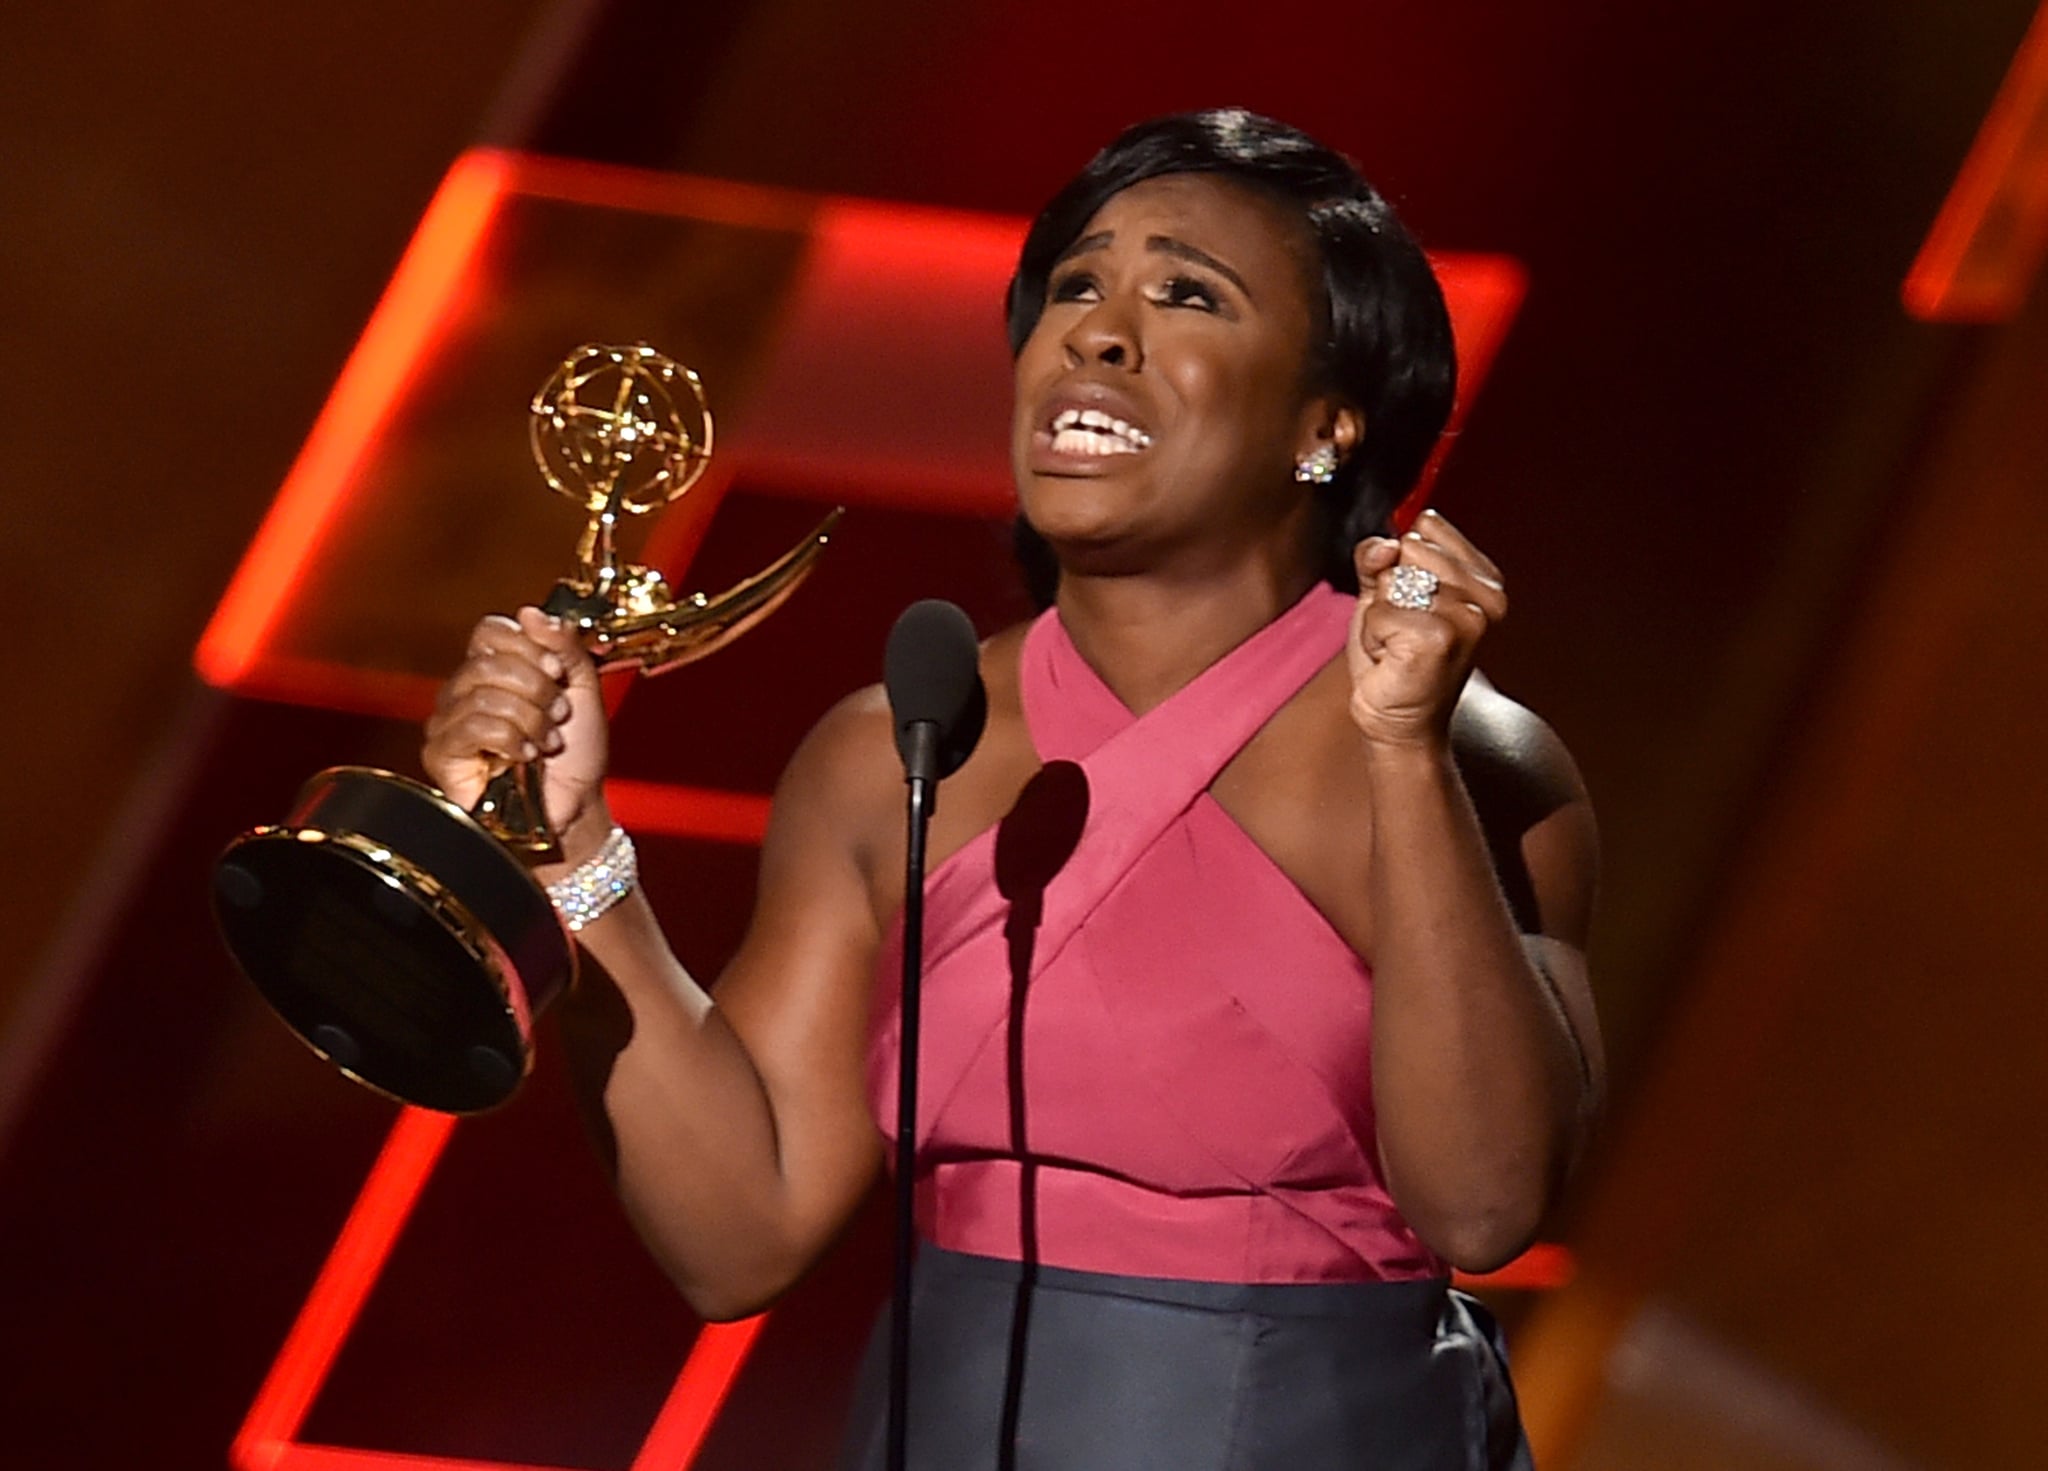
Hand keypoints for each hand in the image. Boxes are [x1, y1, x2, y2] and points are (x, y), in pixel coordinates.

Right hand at [422, 606, 609, 851]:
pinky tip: (525, 756)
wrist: (575, 808)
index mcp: (498, 669)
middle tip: (559, 714)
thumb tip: (530, 611)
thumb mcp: (585, 692)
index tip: (558, 670)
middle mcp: (466, 691)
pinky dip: (508, 738)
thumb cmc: (577, 755)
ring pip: (481, 693)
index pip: (491, 630)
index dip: (527, 645)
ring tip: (547, 742)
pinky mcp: (442, 756)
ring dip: (529, 718)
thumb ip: (566, 647)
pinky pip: (469, 726)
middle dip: (535, 687)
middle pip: (485, 661)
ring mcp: (449, 723)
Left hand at [1346, 509, 1507, 750]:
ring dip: (1379, 618)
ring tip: (1398, 646)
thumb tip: (1386, 545)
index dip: (1400, 562)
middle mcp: (1486, 595)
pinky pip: (1379, 612)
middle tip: (1402, 632)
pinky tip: (1394, 660)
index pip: (1426, 526)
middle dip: (1388, 592)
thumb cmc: (1394, 657)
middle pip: (1407, 550)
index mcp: (1483, 576)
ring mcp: (1467, 617)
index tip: (1412, 601)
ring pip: (1390, 582)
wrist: (1397, 719)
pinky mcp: (1440, 637)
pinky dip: (1373, 637)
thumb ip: (1377, 557)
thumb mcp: (1382, 593)